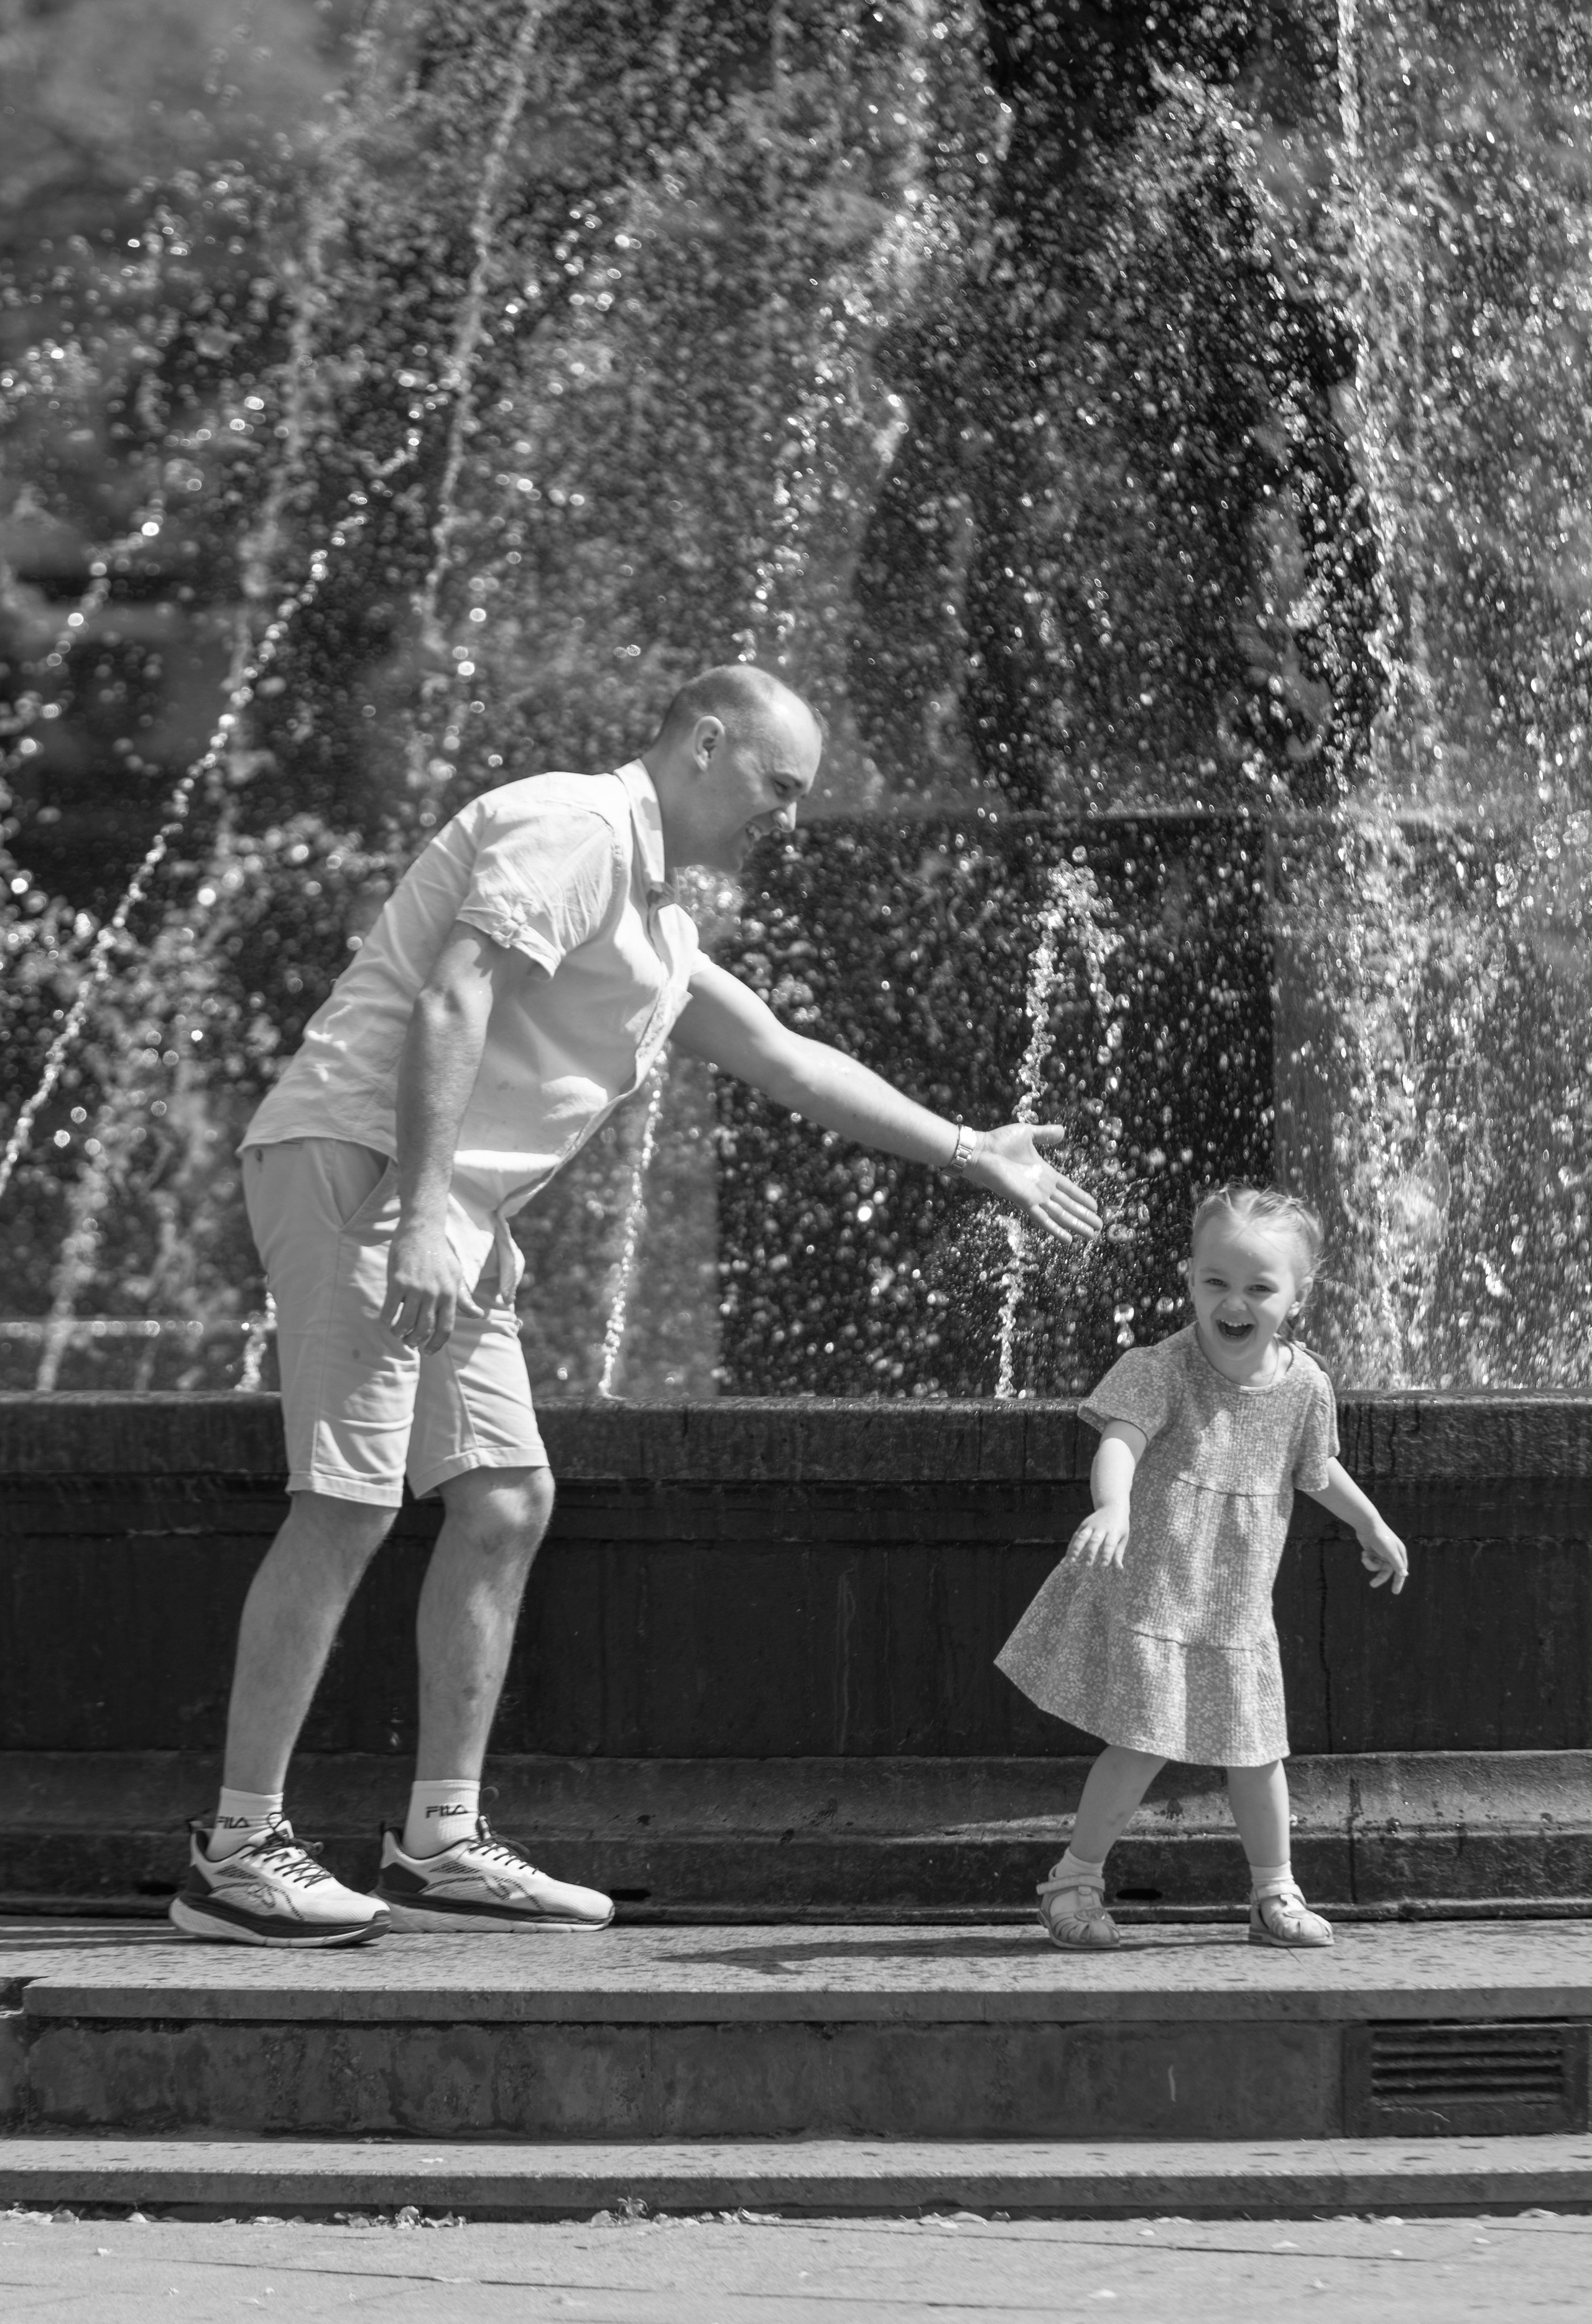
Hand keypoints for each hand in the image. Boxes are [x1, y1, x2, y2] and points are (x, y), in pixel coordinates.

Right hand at [383, 1222, 481, 1354]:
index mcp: (450, 1294)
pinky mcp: (397, 1281)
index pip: (445, 1328)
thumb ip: (463, 1297)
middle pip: (424, 1330)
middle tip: (410, 1342)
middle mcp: (435, 1293)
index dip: (436, 1344)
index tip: (428, 1351)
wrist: (422, 1230)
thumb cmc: (440, 1254)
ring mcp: (416, 1288)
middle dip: (415, 1341)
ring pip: (405, 1323)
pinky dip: (387, 1321)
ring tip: (397, 1333)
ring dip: (400, 1333)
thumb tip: (478, 1315)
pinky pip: (390, 1310)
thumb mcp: (456, 1275)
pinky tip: (386, 1322)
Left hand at [967, 1124, 1102, 1243]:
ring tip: (1092, 1235)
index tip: (1096, 1206)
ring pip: (1061, 1214)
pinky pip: (1043, 1218)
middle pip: (1068, 1205)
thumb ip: (1045, 1134)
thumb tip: (1063, 1131)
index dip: (1082, 1197)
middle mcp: (1041, 1188)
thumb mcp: (1028, 1134)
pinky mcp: (1024, 1201)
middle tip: (1099, 1227)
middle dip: (1084, 1216)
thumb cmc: (999, 1142)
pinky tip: (1068, 1240)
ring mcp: (1034, 1197)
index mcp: (1044, 1173)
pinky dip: (1056, 1229)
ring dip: (1077, 1225)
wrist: (981, 1151)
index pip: (1068, 1189)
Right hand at [1066, 1501, 1130, 1570]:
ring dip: (1076, 1549)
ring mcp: (1091, 1525)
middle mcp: (1101, 1528)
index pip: (1110, 1545)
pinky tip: (1067, 1556)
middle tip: (1087, 1564)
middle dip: (1090, 1553)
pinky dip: (1071, 1546)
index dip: (1106, 1555)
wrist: (1112, 1507)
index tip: (1103, 1565)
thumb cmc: (1119, 1526)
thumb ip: (1119, 1553)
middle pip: (1095, 1541)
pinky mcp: (1083, 1525)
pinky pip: (1076, 1536)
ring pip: (1082, 1537)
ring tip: (1071, 1561)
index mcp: (1114, 1532)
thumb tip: (1119, 1568)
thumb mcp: (1123, 1538)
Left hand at [1359, 1521, 1407, 1594]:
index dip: (1398, 1582)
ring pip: (1376, 1567)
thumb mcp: (1390, 1551)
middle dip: (1379, 1577)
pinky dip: (1366, 1559)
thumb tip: (1405, 1575)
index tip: (1395, 1592)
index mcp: (1399, 1554)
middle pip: (1387, 1572)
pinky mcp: (1373, 1552)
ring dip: (1369, 1564)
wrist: (1367, 1525)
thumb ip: (1396, 1564)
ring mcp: (1382, 1554)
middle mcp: (1391, 1555)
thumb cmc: (1381, 1537)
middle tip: (1372, 1584)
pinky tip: (1364, 1552)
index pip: (1400, 1572)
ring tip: (1365, 1557)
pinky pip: (1370, 1562)